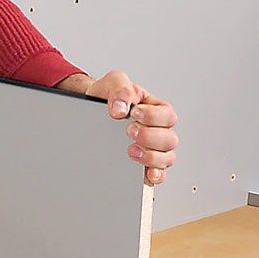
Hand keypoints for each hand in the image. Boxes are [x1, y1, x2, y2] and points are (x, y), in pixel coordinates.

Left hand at [60, 70, 178, 185]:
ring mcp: (153, 148)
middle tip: (129, 131)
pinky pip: (159, 173)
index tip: (135, 112)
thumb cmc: (107, 97)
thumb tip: (121, 109)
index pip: (167, 115)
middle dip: (149, 136)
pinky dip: (156, 175)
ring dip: (151, 156)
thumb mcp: (113, 82)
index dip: (153, 116)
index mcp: (155, 109)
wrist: (89, 111)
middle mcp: (158, 129)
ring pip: (167, 157)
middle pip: (169, 139)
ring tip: (131, 150)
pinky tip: (147, 173)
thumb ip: (120, 88)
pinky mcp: (145, 163)